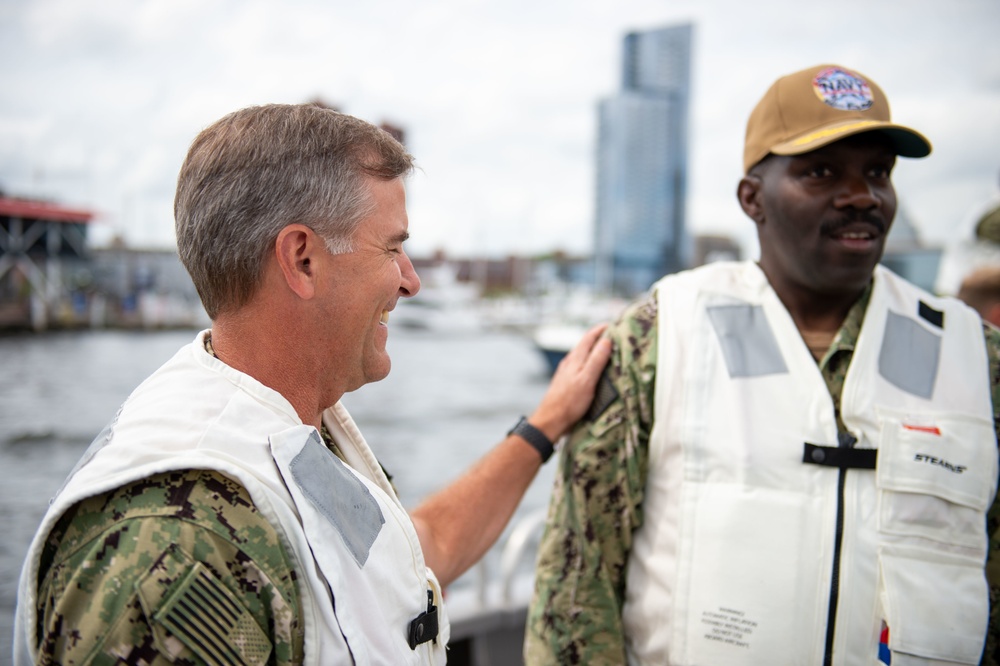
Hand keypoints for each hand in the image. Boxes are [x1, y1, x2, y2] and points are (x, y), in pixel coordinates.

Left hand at [527, 323, 611, 442]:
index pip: (589, 337)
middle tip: (614, 336)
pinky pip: (580, 367)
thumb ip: (596, 360)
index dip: (601, 329)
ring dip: (594, 351)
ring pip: (582, 356)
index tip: (613, 324)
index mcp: (575, 359)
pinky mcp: (567, 382)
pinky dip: (590, 364)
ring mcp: (567, 372)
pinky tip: (594, 371)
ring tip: (607, 351)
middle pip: (585, 345)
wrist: (551, 420)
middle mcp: (570, 363)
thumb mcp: (587, 380)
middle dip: (599, 338)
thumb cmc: (569, 402)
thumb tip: (606, 340)